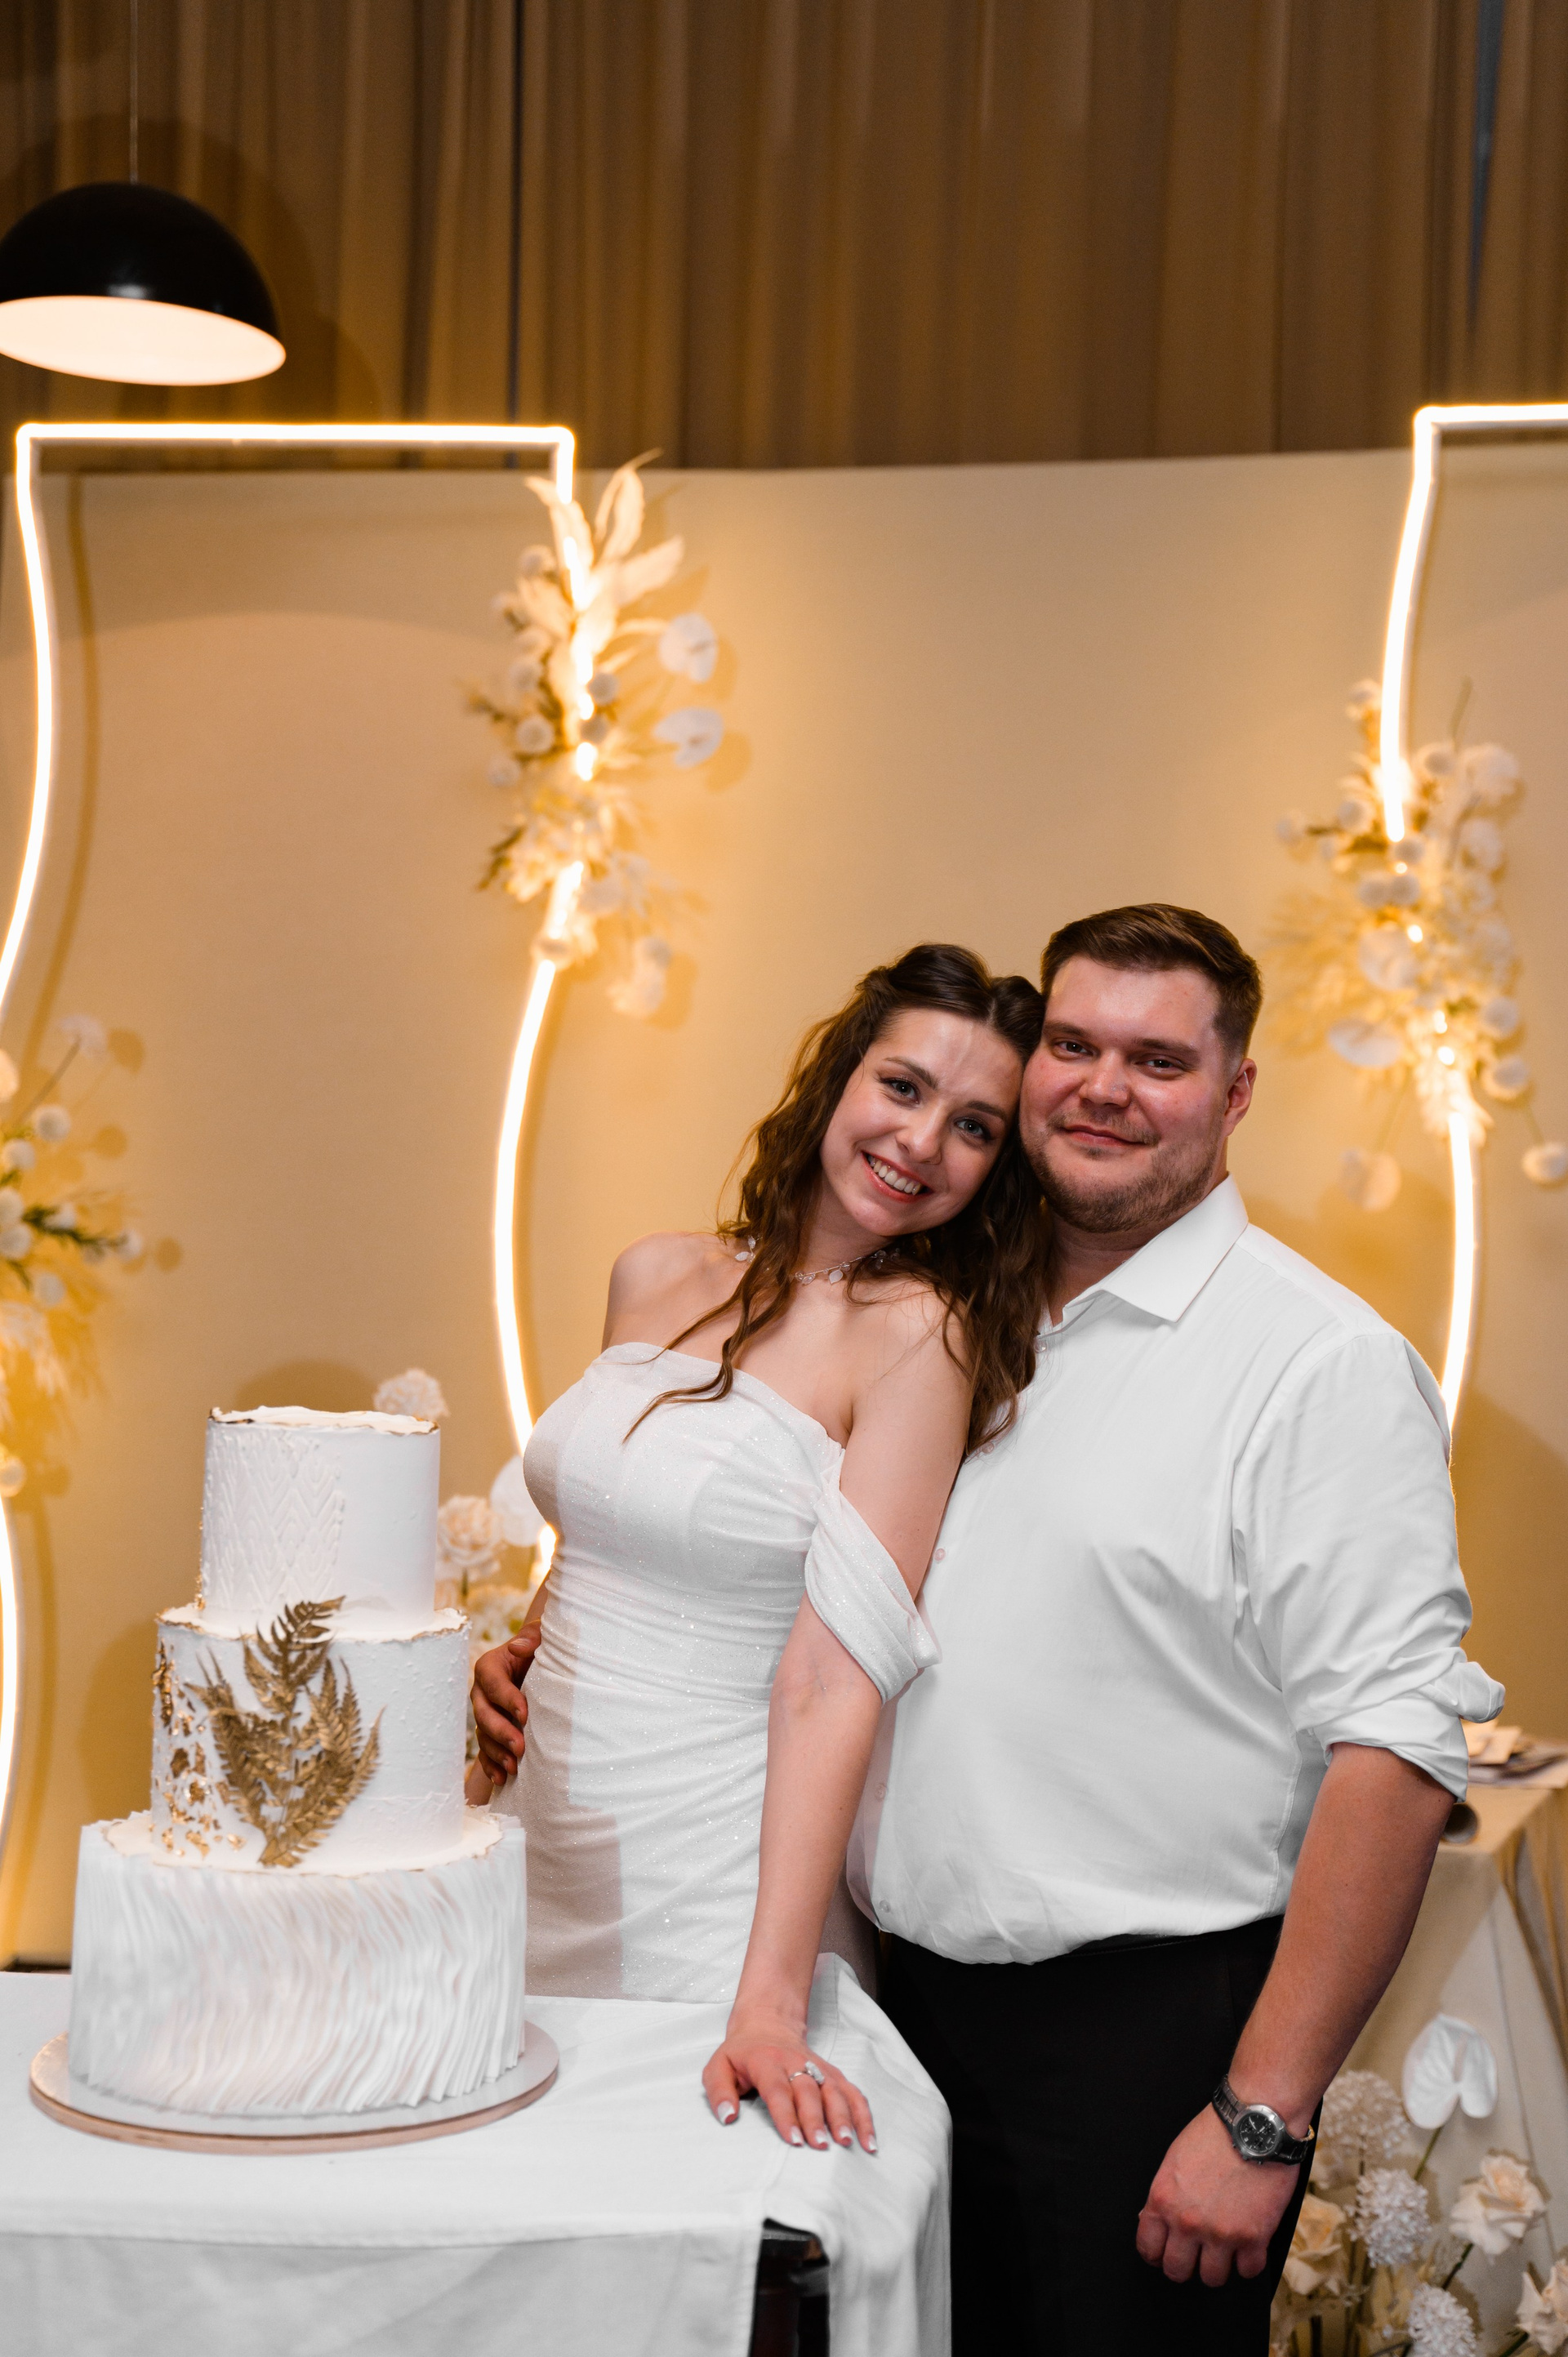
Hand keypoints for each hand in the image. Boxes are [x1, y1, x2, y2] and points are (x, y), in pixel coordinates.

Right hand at [470, 1629, 541, 1786]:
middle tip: (520, 1747)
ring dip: (497, 1753)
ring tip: (514, 1768)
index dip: (506, 1698)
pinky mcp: (492, 1732)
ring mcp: (486, 1714)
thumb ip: (531, 1636)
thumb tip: (517, 1647)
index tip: (525, 1714)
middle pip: (483, 1714)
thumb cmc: (544, 1647)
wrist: (544, 1665)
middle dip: (501, 1732)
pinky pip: (485, 1752)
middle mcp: (483, 1692)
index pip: (493, 1682)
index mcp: (491, 1666)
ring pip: (484, 1736)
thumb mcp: (541, 1635)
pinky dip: (491, 1766)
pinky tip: (502, 1779)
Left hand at [702, 2005, 876, 2154]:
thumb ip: (718, 2092)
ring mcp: (817, 2067)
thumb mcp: (717, 2066)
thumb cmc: (741, 2054)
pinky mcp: (831, 2073)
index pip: (777, 2089)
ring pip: (834, 2090)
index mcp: (765, 2061)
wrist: (767, 2023)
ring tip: (847, 2143)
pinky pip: (851, 2092)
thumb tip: (728, 2118)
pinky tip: (868, 2139)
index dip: (786, 2114)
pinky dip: (863, 2115)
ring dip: (842, 2116)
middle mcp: (795, 2062)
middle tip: (820, 2146)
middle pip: (809, 2090)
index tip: (793, 2140)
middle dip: (816, 2119)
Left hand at [1136, 2105, 1297, 2286]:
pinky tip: (1248, 2245)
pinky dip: (1249, 2262)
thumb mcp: (1174, 2160)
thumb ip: (1165, 2196)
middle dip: (1185, 2264)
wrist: (1255, 2124)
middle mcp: (1188, 2222)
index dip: (1156, 2254)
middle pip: (1177, 2270)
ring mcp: (1222, 2233)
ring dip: (1218, 2266)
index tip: (1164, 2254)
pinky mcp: (1254, 2237)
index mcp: (1163, 2200)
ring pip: (1212, 2278)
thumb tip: (1155, 2220)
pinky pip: (1248, 2271)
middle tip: (1195, 2254)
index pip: (1148, 2248)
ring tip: (1224, 2249)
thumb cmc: (1215, 2134)